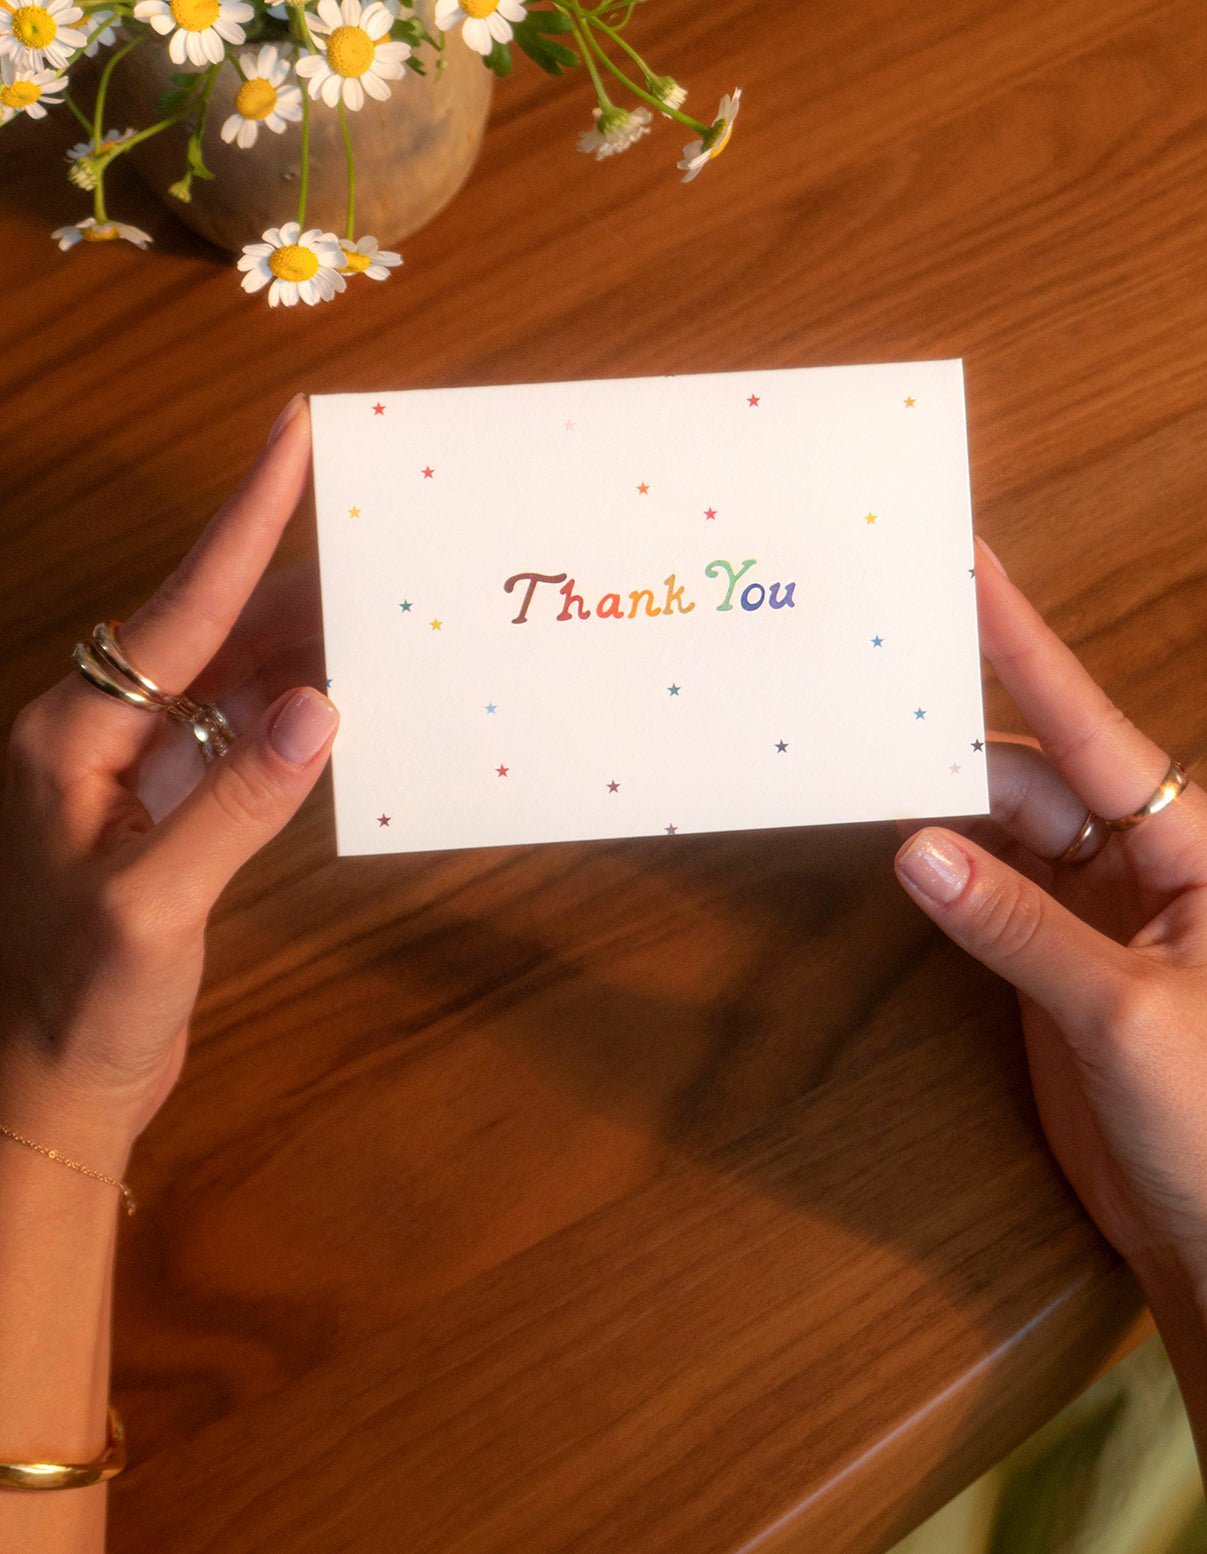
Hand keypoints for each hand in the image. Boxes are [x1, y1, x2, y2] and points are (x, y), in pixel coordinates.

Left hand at [0, 395, 337, 1150]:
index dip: (243, 522)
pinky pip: (239, 732)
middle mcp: (101, 733)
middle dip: (293, 578)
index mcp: (74, 735)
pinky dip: (295, 713)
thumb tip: (322, 706)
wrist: (48, 1087)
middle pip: (210, 628)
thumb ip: (237, 802)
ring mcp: (135, 771)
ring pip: (230, 677)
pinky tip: (345, 700)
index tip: (291, 439)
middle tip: (376, 528)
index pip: (179, 609)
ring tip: (382, 606)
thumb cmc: (76, 1001)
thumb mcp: (150, 904)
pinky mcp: (167, 811)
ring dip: (303, 645)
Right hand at [894, 537, 1206, 1290]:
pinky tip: (896, 847)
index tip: (973, 575)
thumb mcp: (1123, 1016)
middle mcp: (1144, 867)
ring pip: (1004, 834)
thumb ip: (1017, 926)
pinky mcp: (1054, 963)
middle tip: (868, 691)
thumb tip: (916, 846)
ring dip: (940, 808)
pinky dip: (942, 874)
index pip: (1098, 734)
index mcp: (1198, 853)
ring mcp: (1094, 915)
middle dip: (956, 740)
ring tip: (862, 760)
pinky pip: (990, 895)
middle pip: (1033, 779)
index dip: (1030, 652)